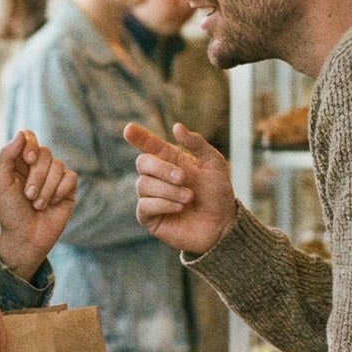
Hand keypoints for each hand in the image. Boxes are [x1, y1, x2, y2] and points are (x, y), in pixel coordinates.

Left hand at [0, 130, 76, 280]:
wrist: (25, 238)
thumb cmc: (9, 212)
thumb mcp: (0, 183)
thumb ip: (7, 156)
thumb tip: (22, 133)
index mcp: (19, 161)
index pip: (29, 137)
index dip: (31, 144)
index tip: (28, 159)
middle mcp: (37, 166)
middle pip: (45, 152)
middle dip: (37, 176)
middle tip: (28, 196)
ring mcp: (54, 176)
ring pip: (58, 165)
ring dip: (46, 188)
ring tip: (37, 205)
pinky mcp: (68, 188)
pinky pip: (70, 177)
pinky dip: (60, 190)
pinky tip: (52, 204)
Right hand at [124, 122, 236, 255]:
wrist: (222, 224)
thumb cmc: (218, 194)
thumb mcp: (214, 163)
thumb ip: (196, 144)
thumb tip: (176, 127)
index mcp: (171, 161)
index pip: (149, 145)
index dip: (138, 137)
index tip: (129, 129)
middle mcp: (157, 177)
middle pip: (143, 163)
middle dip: (161, 168)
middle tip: (183, 178)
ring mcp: (151, 197)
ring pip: (143, 185)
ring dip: (169, 190)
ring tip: (189, 197)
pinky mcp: (149, 217)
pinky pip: (144, 205)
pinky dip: (163, 204)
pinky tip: (180, 207)